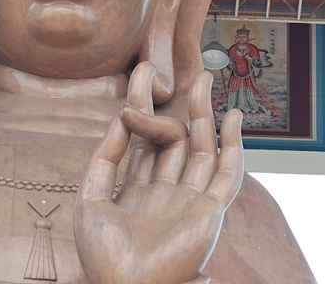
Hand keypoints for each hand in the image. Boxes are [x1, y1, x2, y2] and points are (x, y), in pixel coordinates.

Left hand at [75, 62, 243, 283]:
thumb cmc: (101, 253)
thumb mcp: (91, 195)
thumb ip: (107, 155)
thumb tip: (124, 114)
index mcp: (136, 189)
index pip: (144, 137)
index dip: (145, 103)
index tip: (144, 70)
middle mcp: (166, 191)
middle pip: (176, 138)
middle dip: (182, 103)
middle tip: (188, 70)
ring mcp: (189, 201)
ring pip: (202, 148)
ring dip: (206, 115)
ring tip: (208, 81)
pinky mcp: (210, 212)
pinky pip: (227, 173)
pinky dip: (233, 145)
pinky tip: (232, 118)